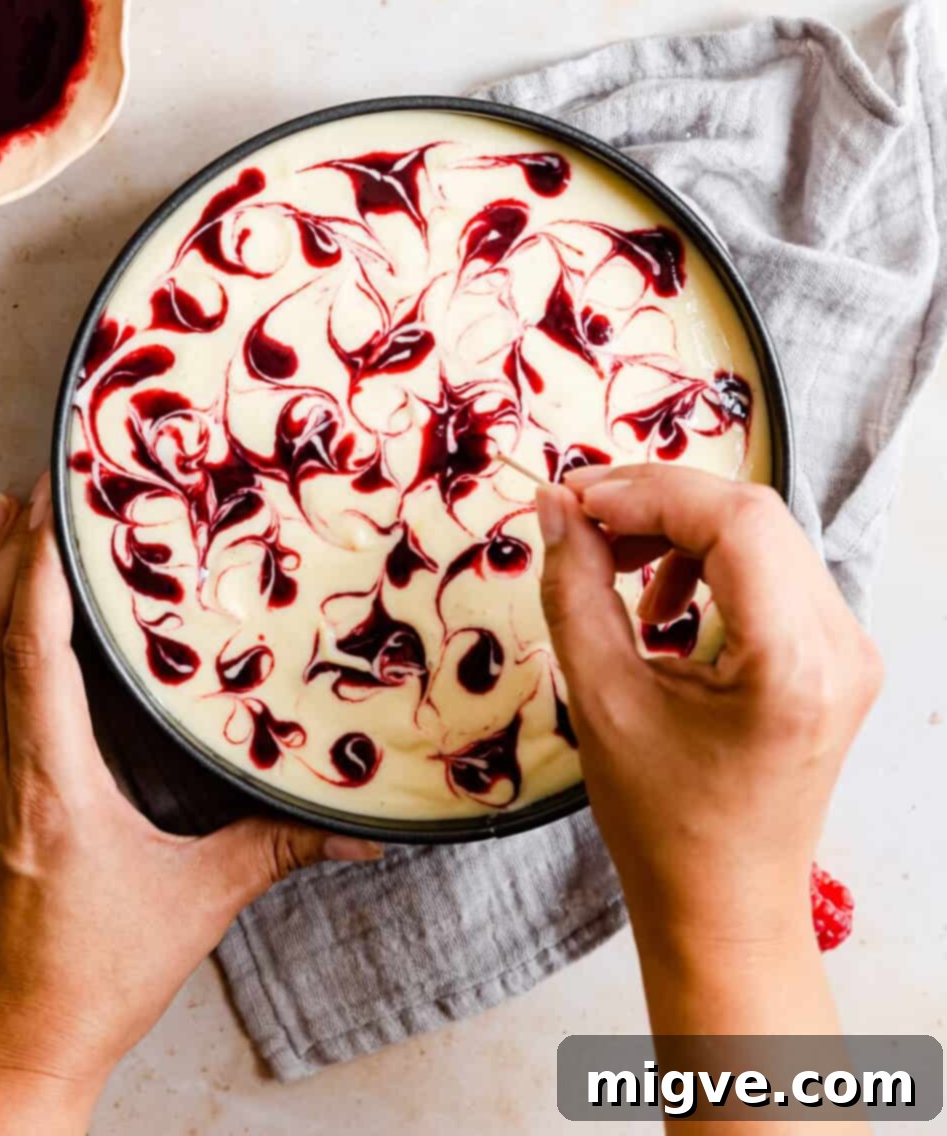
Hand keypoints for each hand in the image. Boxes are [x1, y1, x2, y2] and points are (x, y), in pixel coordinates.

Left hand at [0, 477, 378, 1133]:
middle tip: (40, 490)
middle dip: (12, 554)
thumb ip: (280, 850)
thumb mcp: (198, 904)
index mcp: (52, 788)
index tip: (60, 508)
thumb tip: (366, 833)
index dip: (44, 571)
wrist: (8, 1051)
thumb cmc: (97, 981)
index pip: (34, 651)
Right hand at [535, 466, 881, 964]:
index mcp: (793, 663)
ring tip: (615, 566)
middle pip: (753, 515)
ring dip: (680, 529)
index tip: (576, 503)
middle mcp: (840, 646)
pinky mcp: (836, 654)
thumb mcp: (600, 699)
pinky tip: (660, 607)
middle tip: (581, 517)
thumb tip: (552, 504)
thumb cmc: (661, 823)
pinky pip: (773, 568)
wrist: (724, 906)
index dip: (648, 493)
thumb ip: (574, 588)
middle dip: (658, 502)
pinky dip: (709, 560)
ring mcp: (848, 649)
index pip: (734, 521)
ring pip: (763, 533)